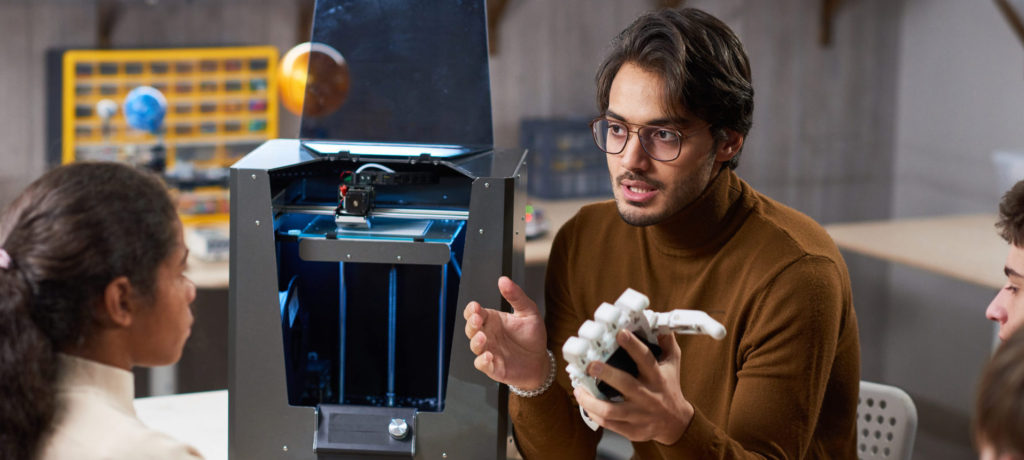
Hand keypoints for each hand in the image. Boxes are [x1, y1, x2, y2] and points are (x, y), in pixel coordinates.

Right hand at [463, 276, 548, 389]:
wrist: (540, 361)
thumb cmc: (532, 336)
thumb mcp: (528, 312)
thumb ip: (516, 296)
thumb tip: (504, 280)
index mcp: (493, 320)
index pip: (475, 312)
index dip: (472, 309)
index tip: (475, 306)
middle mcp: (488, 334)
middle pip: (471, 328)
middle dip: (471, 323)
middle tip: (477, 319)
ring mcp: (489, 350)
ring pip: (474, 345)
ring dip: (476, 341)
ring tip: (483, 337)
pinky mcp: (493, 366)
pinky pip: (481, 364)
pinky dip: (482, 361)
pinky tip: (489, 356)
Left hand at [573, 330, 693, 444]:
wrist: (675, 423)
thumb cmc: (669, 388)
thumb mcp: (672, 363)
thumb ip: (666, 342)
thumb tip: (660, 323)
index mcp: (657, 377)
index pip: (646, 359)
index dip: (633, 345)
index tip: (620, 333)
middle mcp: (647, 396)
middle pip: (626, 384)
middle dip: (606, 374)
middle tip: (591, 364)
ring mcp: (639, 415)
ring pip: (611, 410)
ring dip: (591, 401)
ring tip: (578, 389)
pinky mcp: (631, 430)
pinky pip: (608, 424)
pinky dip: (594, 413)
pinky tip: (585, 403)